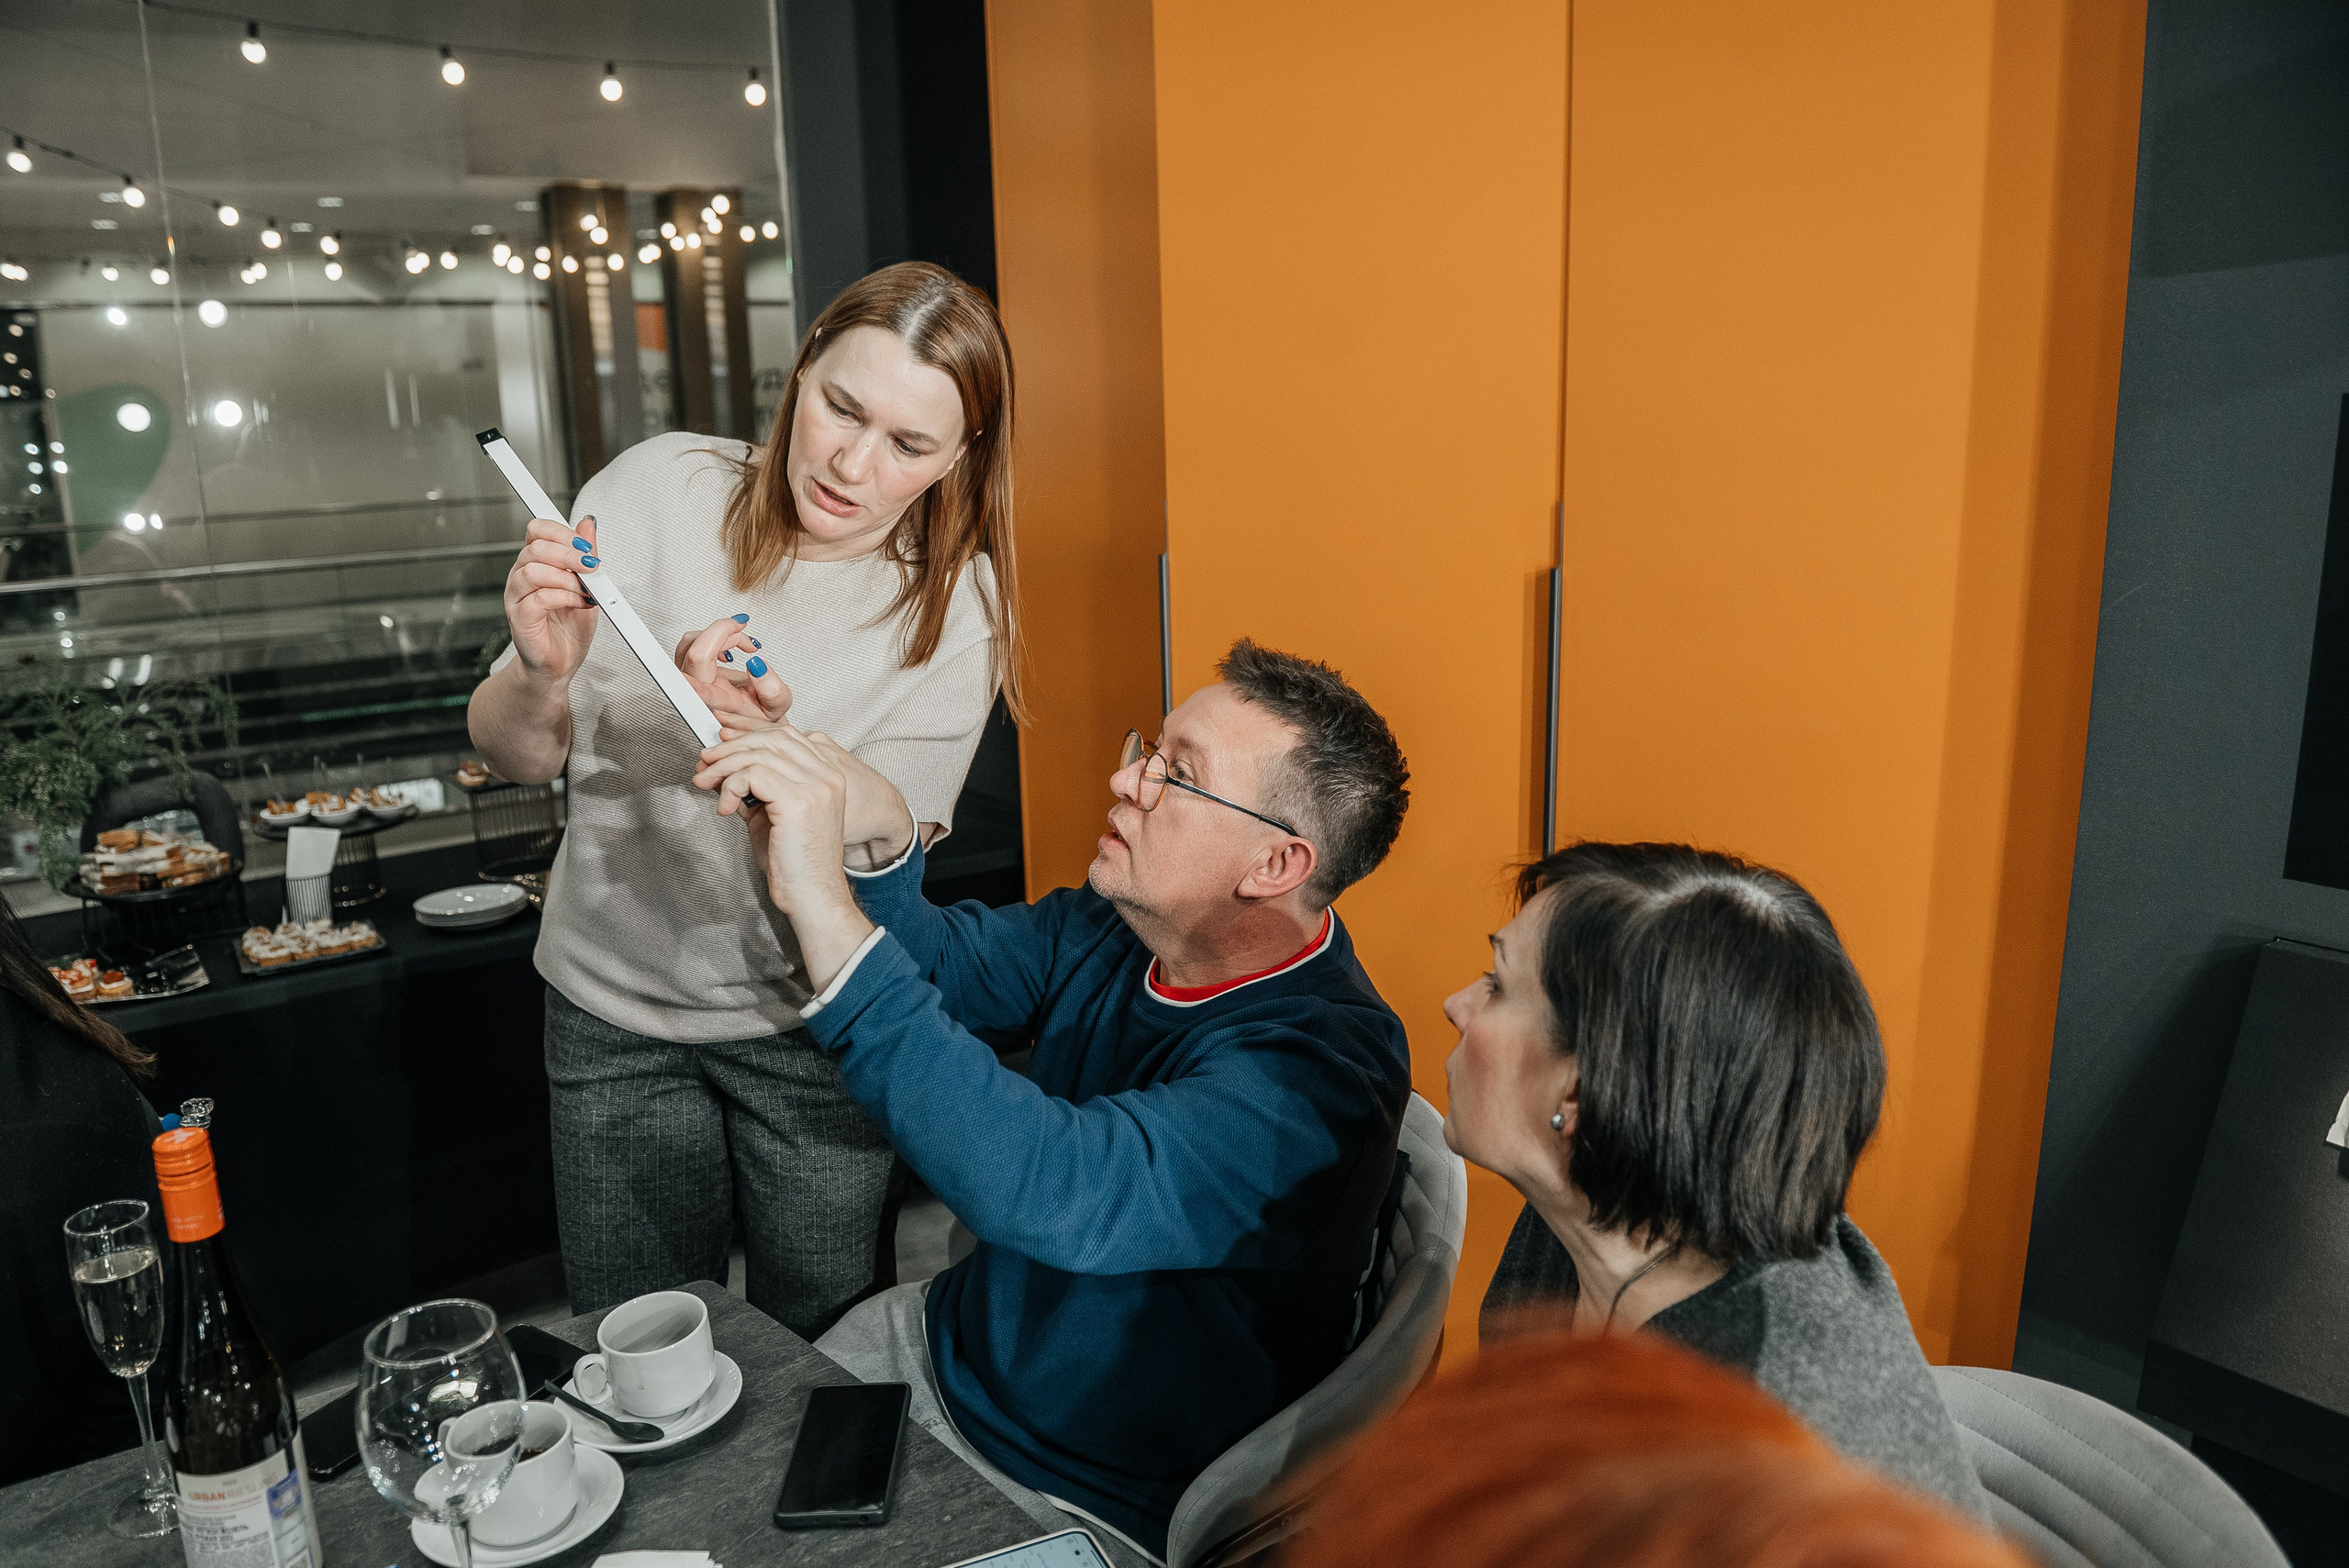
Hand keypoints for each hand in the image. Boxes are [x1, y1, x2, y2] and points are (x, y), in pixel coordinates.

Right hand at [502, 516, 599, 682]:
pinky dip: (564, 597)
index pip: (537, 531)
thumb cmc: (570, 627)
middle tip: (591, 566)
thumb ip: (586, 555)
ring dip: (566, 578)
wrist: (562, 663)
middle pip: (535, 548)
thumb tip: (588, 525)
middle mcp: (521, 577)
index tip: (586, 545)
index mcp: (535, 563)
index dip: (561, 532)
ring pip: (533, 571)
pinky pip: (538, 598)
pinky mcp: (520, 618)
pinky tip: (578, 603)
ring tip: (584, 591)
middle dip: (569, 554)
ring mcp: (517, 597)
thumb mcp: (587, 585)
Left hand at [671, 617, 791, 730]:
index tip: (687, 679)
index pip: (701, 691)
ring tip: (744, 643)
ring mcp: (694, 677)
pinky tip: (730, 646)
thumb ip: (771, 689)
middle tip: (746, 637)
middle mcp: (702, 689)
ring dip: (719, 634)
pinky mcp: (693, 668)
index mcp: (720, 702)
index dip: (693, 683)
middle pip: (695, 654)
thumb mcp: (777, 704)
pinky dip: (714, 636)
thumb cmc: (761, 711)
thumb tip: (755, 665)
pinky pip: (693, 643)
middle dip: (722, 634)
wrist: (753, 712)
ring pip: (691, 643)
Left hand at [710, 728, 859, 920]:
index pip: (785, 737)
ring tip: (705, 783)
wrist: (811, 895)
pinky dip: (730, 787)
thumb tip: (724, 769)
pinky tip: (725, 807)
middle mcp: (827, 776)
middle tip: (704, 764)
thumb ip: (755, 788)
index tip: (721, 749)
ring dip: (722, 767)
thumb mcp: (772, 815)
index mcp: (827, 775)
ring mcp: (816, 786)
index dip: (748, 738)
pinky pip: (752, 774)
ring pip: (758, 755)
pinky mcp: (798, 801)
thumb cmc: (794, 863)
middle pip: (771, 739)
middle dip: (729, 749)